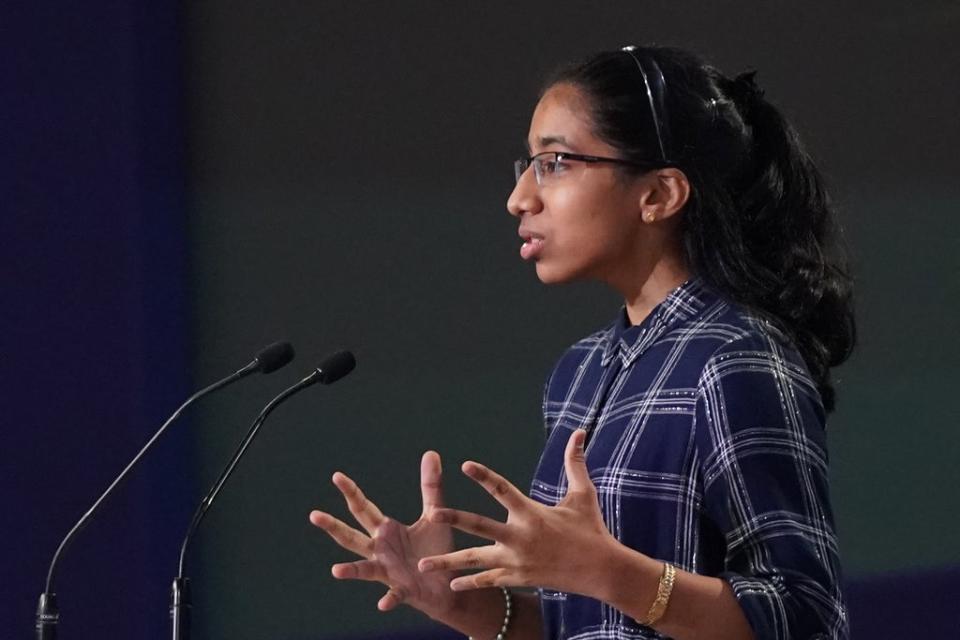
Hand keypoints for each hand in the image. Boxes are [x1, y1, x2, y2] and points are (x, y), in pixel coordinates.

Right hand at [309, 451, 456, 617]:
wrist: (446, 583)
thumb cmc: (435, 550)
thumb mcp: (434, 513)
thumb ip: (431, 486)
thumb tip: (431, 452)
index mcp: (385, 530)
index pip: (362, 508)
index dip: (350, 492)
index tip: (336, 475)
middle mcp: (380, 551)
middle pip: (351, 537)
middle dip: (333, 526)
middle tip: (314, 515)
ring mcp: (388, 571)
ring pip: (365, 569)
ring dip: (351, 570)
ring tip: (336, 571)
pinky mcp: (403, 590)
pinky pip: (393, 595)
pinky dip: (388, 599)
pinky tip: (382, 604)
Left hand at [418, 429, 618, 597]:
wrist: (602, 571)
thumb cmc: (592, 529)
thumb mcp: (584, 495)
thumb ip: (575, 463)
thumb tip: (580, 432)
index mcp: (532, 513)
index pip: (503, 489)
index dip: (484, 476)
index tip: (465, 465)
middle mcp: (521, 537)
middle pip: (480, 526)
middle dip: (455, 519)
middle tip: (431, 514)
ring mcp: (517, 561)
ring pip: (476, 560)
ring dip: (448, 562)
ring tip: (423, 564)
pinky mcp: (519, 578)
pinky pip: (489, 581)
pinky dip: (470, 582)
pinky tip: (451, 583)